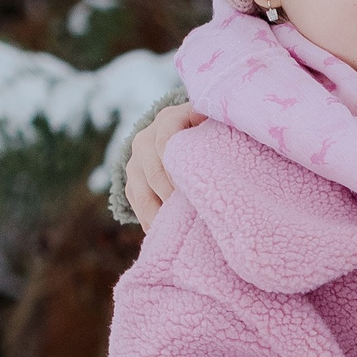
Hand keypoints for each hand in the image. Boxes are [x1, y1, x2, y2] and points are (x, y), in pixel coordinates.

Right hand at [123, 103, 207, 226]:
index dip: (180, 166)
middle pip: (155, 172)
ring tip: (178, 232)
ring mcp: (135, 161)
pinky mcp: (131, 181)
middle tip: (194, 215)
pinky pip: (136, 203)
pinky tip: (164, 237)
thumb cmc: (207, 128)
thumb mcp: (211, 119)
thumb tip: (226, 123)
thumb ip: (216, 121)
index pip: (167, 141)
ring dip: (160, 214)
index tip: (196, 188)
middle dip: (173, 196)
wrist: (180, 128)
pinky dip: (149, 220)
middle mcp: (145, 139)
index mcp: (168, 119)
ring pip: (142, 193)